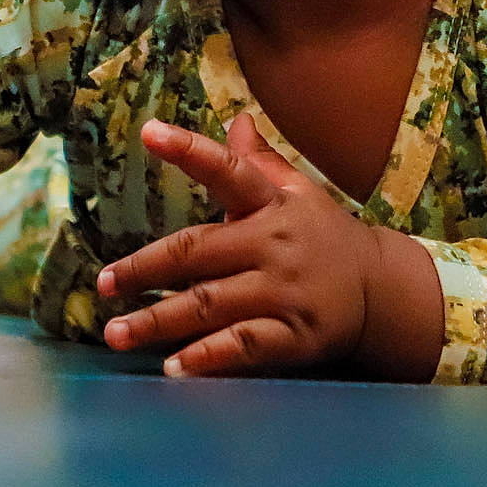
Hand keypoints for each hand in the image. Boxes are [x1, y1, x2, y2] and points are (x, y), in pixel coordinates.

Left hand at [96, 116, 442, 379]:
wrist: (382, 291)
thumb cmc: (324, 236)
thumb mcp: (298, 194)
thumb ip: (260, 162)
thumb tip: (237, 119)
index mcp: (273, 203)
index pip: (228, 170)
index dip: (188, 150)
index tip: (147, 132)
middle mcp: (275, 244)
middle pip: (198, 251)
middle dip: (145, 268)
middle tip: (104, 283)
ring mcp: (285, 292)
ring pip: (210, 304)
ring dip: (159, 320)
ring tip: (116, 333)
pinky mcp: (295, 336)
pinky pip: (243, 347)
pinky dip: (207, 358)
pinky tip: (173, 367)